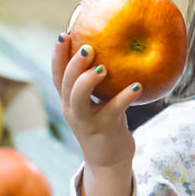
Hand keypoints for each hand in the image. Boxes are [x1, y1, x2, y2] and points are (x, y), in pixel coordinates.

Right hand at [53, 34, 146, 195]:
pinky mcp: (105, 130)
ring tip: (102, 67)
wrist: (109, 162)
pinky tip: (137, 86)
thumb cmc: (106, 124)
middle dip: (73, 64)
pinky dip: (124, 97)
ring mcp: (87, 121)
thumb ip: (99, 81)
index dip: (58, 55)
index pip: (57, 75)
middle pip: (65, 84)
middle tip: (88, 47)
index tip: (65, 34)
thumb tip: (115, 47)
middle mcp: (73, 110)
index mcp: (69, 101)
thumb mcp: (97, 102)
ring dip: (88, 81)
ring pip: (79, 99)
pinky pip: (113, 111)